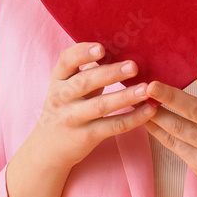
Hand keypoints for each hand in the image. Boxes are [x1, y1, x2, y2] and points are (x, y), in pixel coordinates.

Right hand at [28, 41, 156, 171]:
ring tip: (146, 89)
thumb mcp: (67, 86)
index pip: (66, 60)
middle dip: (110, 73)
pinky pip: (112, 126)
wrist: (48, 148)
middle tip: (133, 66)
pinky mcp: (86, 136)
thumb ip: (87, 71)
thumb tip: (119, 49)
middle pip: (85, 82)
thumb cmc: (66, 107)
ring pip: (101, 106)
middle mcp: (62, 97)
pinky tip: (148, 111)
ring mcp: (73, 118)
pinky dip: (132, 119)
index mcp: (59, 79)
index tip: (101, 48)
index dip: (82, 52)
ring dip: (125, 96)